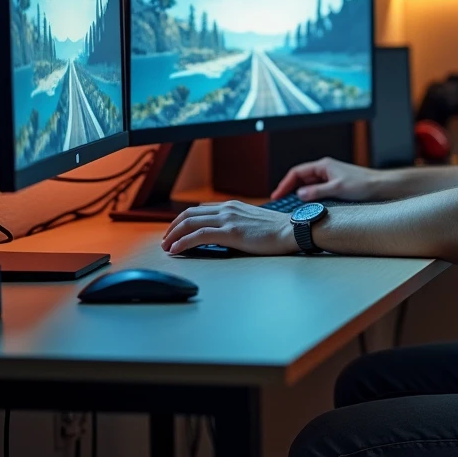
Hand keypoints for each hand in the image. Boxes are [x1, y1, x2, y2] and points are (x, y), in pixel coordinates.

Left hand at [161, 200, 295, 255]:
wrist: (292, 230)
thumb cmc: (277, 230)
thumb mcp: (252, 221)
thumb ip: (236, 224)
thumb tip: (224, 235)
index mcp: (232, 206)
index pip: (198, 209)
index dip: (182, 221)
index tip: (174, 232)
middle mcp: (227, 209)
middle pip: (189, 214)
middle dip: (172, 228)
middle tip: (165, 240)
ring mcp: (228, 219)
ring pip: (190, 223)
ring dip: (173, 235)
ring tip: (166, 247)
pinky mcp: (231, 232)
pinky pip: (199, 236)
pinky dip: (183, 243)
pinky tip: (176, 250)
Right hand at [272, 156, 382, 201]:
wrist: (382, 188)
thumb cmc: (364, 185)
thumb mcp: (337, 189)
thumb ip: (317, 192)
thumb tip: (300, 195)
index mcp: (323, 166)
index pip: (297, 173)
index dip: (284, 184)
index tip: (277, 195)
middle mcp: (326, 170)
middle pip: (301, 180)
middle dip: (289, 190)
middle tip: (280, 204)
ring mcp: (331, 179)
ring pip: (309, 187)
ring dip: (300, 196)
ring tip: (291, 208)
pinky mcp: (337, 187)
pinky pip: (318, 192)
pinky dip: (311, 199)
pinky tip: (309, 208)